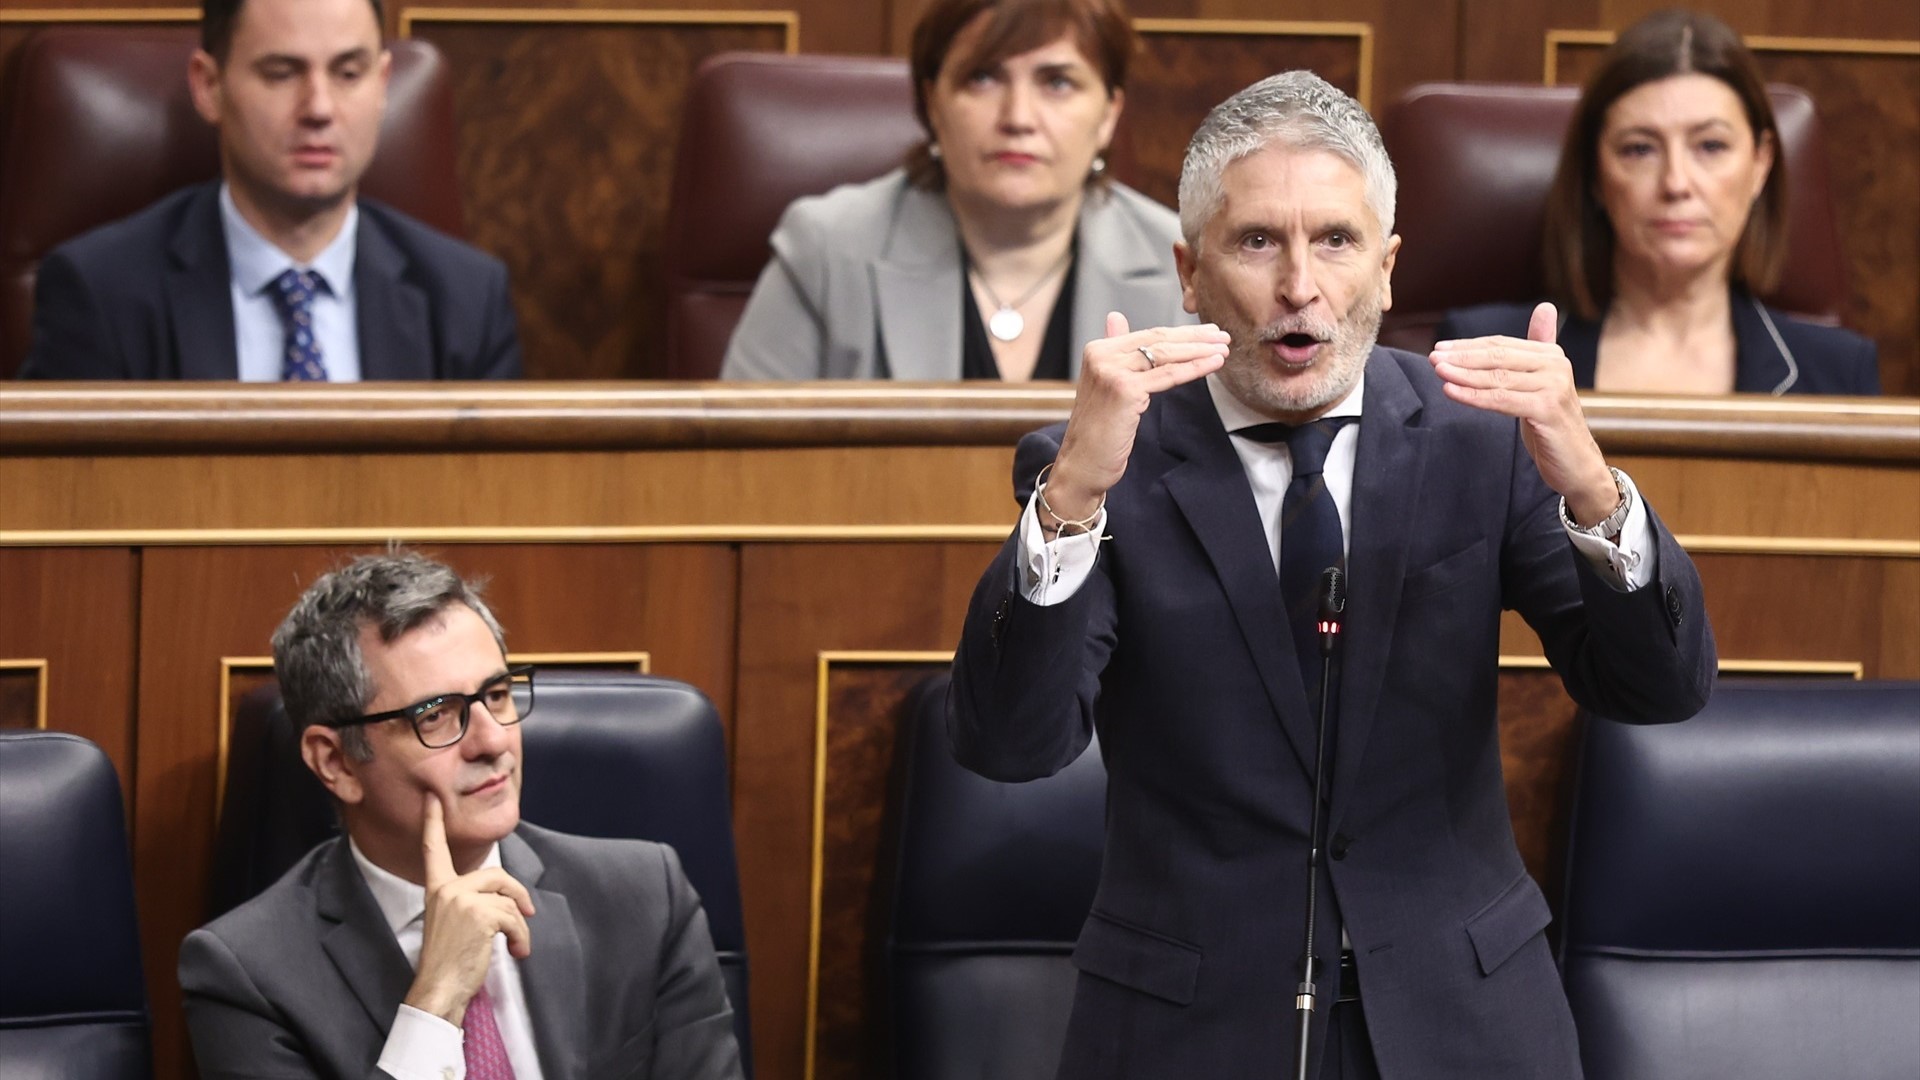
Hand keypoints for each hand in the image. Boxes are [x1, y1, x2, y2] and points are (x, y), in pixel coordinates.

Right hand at [402, 793, 534, 1026]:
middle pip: (496, 875)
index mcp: (436, 889)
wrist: (439, 989)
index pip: (434, 850)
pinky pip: (514, 917)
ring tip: (515, 945)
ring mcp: (462, 899)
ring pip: (508, 899)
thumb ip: (468, 901)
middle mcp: (446, 888)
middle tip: (528, 913)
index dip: (434, 823)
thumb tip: (506, 896)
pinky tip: (515, 952)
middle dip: (517, 895)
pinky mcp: (479, 913)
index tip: (433, 798)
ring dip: (519, 925)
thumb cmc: (448, 962)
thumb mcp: (452, 922)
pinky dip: (521, 937)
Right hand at [1046, 312, 1230, 518]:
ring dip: (1200, 350)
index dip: (1181, 332)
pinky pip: (1168, 376)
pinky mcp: (1124, 390)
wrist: (1083, 463)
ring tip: (1223, 349)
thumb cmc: (1098, 430)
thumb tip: (1116, 317)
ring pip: (1165, 355)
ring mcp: (1112, 371)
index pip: (1148, 334)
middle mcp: (1102, 356)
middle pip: (1158, 340)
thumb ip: (1115, 352)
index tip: (1207, 333)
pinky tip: (1213, 364)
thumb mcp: (1105, 384)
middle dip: (1195, 338)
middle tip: (1222, 336)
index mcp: (1098, 350)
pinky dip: (1194, 368)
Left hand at [1430, 302, 1618, 522]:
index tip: (1441, 347)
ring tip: (1438, 370)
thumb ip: (1538, 348)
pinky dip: (1473, 396)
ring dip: (1463, 374)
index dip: (1470, 345)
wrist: (1576, 462)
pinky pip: (1501, 400)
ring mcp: (1553, 387)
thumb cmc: (1552, 423)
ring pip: (1498, 378)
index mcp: (1551, 355)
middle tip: (1433, 356)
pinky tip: (1451, 391)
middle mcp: (1556, 366)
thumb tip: (1544, 307)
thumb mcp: (1542, 383)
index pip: (1502, 344)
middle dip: (1462, 356)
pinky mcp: (1547, 409)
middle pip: (1498, 356)